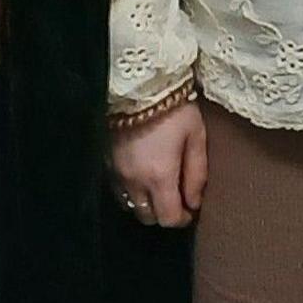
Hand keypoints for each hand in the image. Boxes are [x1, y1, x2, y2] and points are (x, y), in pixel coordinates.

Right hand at [109, 98, 208, 227]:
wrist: (138, 83)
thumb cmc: (174, 108)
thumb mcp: (196, 137)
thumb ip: (197, 174)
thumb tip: (195, 203)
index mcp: (159, 176)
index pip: (168, 218)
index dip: (182, 219)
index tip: (190, 210)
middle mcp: (134, 180)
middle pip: (147, 217)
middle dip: (163, 213)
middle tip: (175, 198)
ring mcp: (116, 172)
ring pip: (129, 206)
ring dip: (145, 203)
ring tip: (158, 187)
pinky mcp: (105, 161)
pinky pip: (117, 189)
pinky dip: (130, 191)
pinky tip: (140, 176)